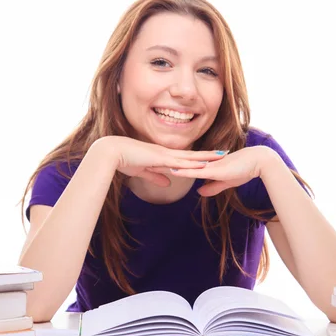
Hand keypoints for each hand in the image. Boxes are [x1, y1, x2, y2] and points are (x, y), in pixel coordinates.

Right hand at [94, 136, 228, 186]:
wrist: (112, 152)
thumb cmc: (124, 160)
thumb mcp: (143, 171)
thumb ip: (156, 177)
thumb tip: (168, 183)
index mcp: (162, 155)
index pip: (184, 156)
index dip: (197, 157)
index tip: (210, 156)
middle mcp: (166, 153)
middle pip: (192, 154)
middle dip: (208, 155)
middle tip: (224, 153)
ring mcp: (164, 154)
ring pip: (190, 156)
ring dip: (206, 157)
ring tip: (221, 156)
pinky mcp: (160, 158)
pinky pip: (180, 161)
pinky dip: (193, 163)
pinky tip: (203, 164)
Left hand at [152, 146, 277, 195]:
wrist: (258, 163)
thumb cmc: (244, 170)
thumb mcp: (224, 182)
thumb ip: (212, 186)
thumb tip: (199, 191)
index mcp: (204, 165)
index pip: (181, 164)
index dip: (166, 164)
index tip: (151, 164)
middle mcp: (203, 163)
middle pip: (178, 162)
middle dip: (160, 163)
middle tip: (143, 162)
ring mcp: (208, 165)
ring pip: (183, 165)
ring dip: (168, 166)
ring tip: (150, 165)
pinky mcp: (214, 169)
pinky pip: (196, 170)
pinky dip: (184, 170)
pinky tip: (172, 170)